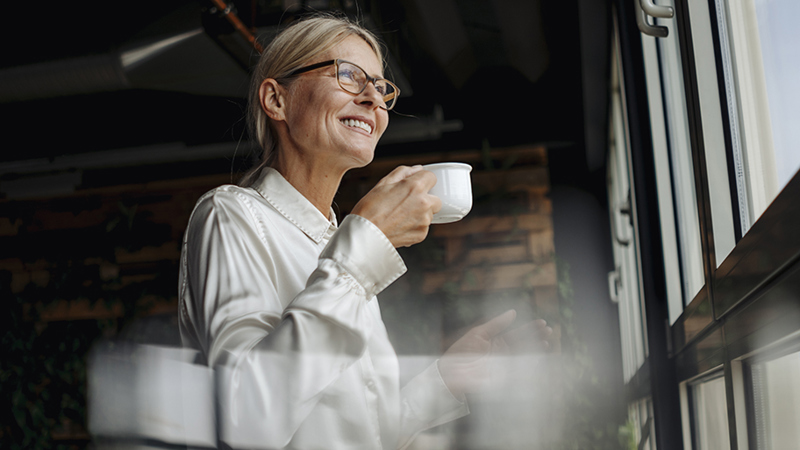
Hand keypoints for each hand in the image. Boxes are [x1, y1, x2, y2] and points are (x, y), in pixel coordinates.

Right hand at [351, 165, 441, 247]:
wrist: (364, 235)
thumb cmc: (369, 209)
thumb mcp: (383, 183)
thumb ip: (403, 172)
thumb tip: (417, 169)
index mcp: (415, 187)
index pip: (432, 177)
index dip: (422, 180)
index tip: (415, 185)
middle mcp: (424, 203)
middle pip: (436, 198)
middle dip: (426, 198)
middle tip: (407, 202)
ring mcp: (424, 221)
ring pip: (430, 214)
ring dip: (421, 213)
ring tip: (400, 215)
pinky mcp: (422, 235)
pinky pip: (423, 227)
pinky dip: (415, 226)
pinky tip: (400, 225)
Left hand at [438, 311, 552, 395]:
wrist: (451, 373)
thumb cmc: (461, 351)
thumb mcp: (478, 334)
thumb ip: (496, 324)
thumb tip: (513, 312)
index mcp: (498, 341)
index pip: (518, 333)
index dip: (530, 328)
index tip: (542, 322)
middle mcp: (504, 353)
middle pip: (524, 344)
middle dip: (537, 337)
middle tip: (549, 330)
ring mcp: (505, 365)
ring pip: (524, 356)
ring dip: (536, 350)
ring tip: (546, 343)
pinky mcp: (504, 377)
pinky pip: (520, 371)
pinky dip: (530, 365)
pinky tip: (538, 358)